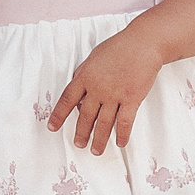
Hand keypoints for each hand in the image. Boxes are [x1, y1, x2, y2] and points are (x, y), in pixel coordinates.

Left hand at [46, 30, 162, 154]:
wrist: (143, 43)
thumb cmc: (119, 48)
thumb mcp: (93, 58)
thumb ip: (84, 75)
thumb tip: (78, 94)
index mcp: (85, 76)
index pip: (67, 99)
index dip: (58, 115)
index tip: (52, 127)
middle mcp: (97, 88)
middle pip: (85, 116)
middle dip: (81, 133)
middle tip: (79, 144)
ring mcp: (115, 94)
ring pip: (104, 123)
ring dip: (99, 139)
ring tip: (95, 150)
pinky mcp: (132, 98)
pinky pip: (125, 122)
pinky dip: (122, 134)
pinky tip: (120, 143)